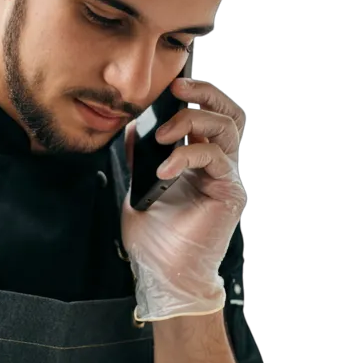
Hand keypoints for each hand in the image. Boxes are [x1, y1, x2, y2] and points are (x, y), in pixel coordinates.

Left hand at [121, 79, 246, 320]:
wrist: (163, 275)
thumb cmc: (154, 241)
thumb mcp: (139, 189)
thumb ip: (139, 158)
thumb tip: (133, 127)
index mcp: (197, 161)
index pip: (207, 116)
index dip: (195, 96)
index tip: (169, 87)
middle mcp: (216, 165)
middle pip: (228, 113)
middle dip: (204, 94)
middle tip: (177, 89)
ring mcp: (225, 177)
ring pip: (227, 128)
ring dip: (194, 120)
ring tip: (164, 134)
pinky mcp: (229, 192)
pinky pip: (214, 158)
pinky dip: (187, 156)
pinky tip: (164, 168)